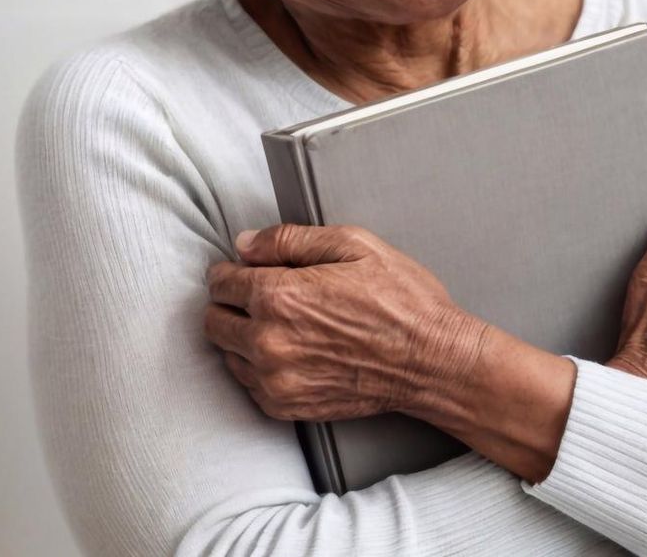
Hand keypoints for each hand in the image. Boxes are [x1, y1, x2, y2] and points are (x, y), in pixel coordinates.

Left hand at [203, 224, 489, 422]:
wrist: (432, 362)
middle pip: (214, 319)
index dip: (232, 270)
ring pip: (226, 353)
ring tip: (277, 324)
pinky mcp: (287, 407)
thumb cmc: (401, 301)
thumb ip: (289, 239)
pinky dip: (256, 367)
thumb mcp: (353, 245)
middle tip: (258, 295)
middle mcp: (269, 341)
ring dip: (240, 335)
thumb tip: (245, 244)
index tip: (246, 270)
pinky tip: (286, 352)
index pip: (220, 282)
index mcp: (279, 296)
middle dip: (229, 302)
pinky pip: (247, 384)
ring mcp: (276, 380)